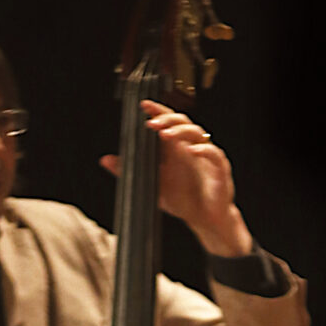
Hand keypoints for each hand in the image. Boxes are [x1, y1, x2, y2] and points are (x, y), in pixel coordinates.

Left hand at [99, 100, 253, 257]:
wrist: (205, 220)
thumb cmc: (183, 200)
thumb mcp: (151, 184)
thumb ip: (129, 171)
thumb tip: (105, 160)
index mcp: (177, 147)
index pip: (168, 122)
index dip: (158, 111)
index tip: (143, 106)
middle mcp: (192, 147)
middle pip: (183, 122)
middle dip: (167, 119)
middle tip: (151, 123)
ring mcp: (206, 156)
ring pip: (197, 133)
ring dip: (180, 132)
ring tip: (164, 135)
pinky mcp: (219, 169)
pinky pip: (213, 154)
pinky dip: (202, 150)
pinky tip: (190, 151)